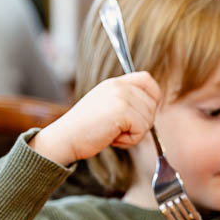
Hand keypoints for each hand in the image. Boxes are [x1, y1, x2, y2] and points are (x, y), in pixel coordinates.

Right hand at [30, 73, 160, 166]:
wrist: (65, 138)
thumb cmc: (84, 129)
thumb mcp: (105, 106)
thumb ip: (125, 102)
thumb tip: (150, 110)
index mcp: (115, 83)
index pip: (147, 79)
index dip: (153, 96)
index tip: (144, 113)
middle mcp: (119, 86)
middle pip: (152, 104)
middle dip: (142, 122)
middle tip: (120, 130)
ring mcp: (121, 97)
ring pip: (149, 119)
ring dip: (134, 133)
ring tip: (113, 133)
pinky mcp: (122, 111)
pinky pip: (141, 130)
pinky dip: (130, 140)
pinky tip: (113, 138)